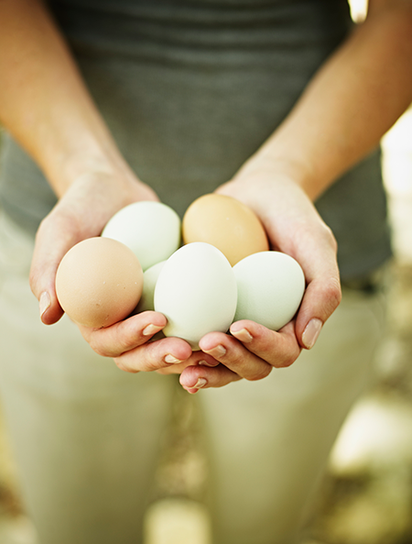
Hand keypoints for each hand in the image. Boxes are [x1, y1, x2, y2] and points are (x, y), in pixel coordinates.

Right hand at [29, 168, 217, 374]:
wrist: (114, 190)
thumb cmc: (82, 207)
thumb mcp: (60, 228)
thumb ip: (48, 268)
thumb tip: (47, 315)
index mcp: (90, 316)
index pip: (107, 342)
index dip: (130, 338)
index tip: (158, 318)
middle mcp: (118, 321)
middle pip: (138, 356)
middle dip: (162, 357)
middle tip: (190, 347)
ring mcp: (145, 312)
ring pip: (166, 346)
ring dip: (189, 353)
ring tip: (215, 344)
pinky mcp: (171, 300)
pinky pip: (189, 320)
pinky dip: (205, 327)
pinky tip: (229, 322)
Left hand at [179, 158, 340, 391]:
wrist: (260, 191)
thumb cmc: (292, 215)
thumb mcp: (316, 243)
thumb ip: (324, 289)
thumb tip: (306, 341)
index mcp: (294, 321)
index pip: (283, 351)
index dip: (262, 347)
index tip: (238, 325)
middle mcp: (266, 328)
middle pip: (251, 366)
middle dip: (230, 361)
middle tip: (206, 342)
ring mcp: (236, 321)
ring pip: (224, 363)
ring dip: (206, 369)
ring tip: (181, 363)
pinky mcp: (209, 311)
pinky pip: (197, 336)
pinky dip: (184, 348)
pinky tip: (164, 344)